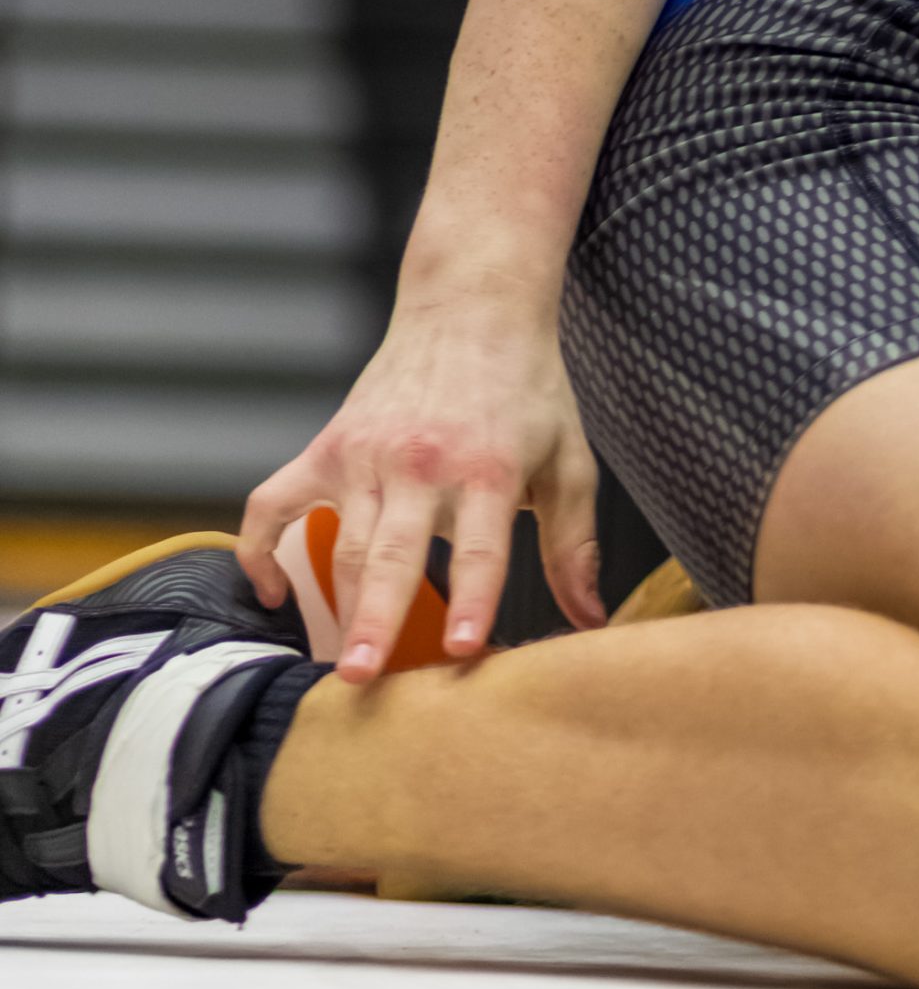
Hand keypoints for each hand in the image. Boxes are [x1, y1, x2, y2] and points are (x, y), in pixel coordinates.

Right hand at [240, 294, 603, 682]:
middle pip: (391, 553)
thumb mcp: (569, 460)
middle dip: (374, 618)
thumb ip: (574, 544)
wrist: (473, 309)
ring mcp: (365, 454)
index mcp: (487, 468)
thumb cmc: (527, 390)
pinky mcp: (328, 445)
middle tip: (360, 678)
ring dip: (333, 605)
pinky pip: (273, 503)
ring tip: (336, 666)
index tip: (462, 650)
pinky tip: (269, 593)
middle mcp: (420, 462)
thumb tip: (590, 619)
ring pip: (339, 542)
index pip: (480, 547)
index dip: (474, 599)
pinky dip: (259, 549)